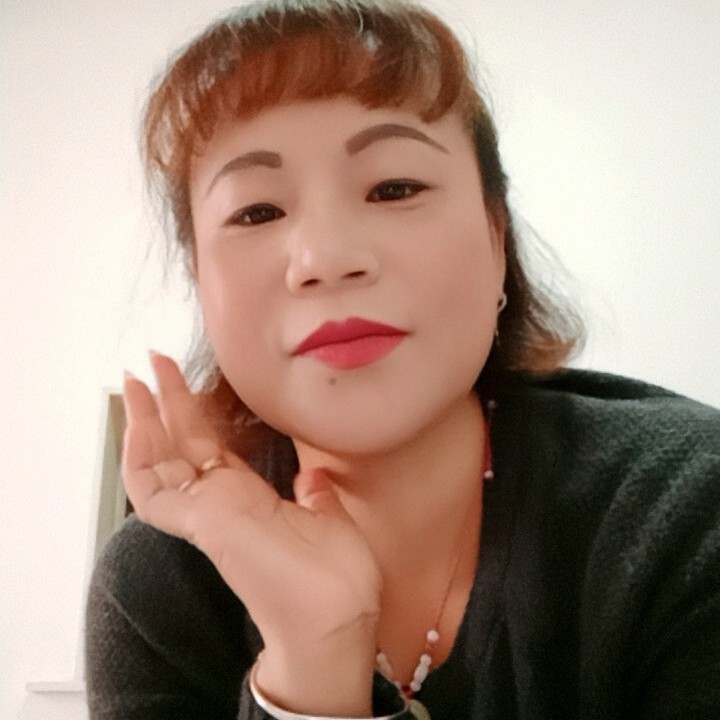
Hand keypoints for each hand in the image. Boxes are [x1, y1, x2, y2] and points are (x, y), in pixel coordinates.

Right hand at [122, 352, 381, 714]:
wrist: (335, 618)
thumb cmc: (334, 580)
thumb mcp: (328, 518)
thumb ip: (314, 495)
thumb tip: (316, 477)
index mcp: (247, 500)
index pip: (208, 449)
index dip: (194, 416)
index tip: (191, 382)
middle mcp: (221, 504)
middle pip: (179, 446)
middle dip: (164, 405)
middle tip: (153, 363)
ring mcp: (207, 514)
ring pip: (157, 464)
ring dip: (144, 422)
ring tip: (137, 381)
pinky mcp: (202, 524)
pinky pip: (152, 491)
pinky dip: (139, 458)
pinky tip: (138, 426)